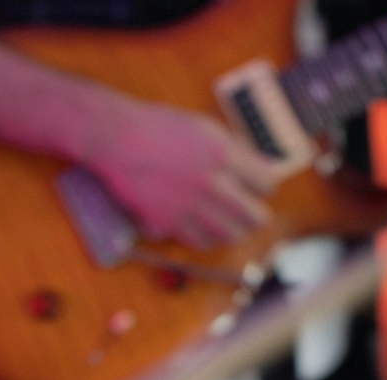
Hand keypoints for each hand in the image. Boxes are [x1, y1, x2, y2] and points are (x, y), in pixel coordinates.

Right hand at [88, 97, 279, 248]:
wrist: (120, 138)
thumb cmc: (161, 128)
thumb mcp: (206, 128)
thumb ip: (236, 150)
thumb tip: (265, 167)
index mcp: (223, 154)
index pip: (266, 183)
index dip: (264, 186)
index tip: (258, 187)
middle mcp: (211, 183)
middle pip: (255, 217)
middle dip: (256, 215)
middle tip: (250, 212)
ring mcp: (190, 206)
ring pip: (231, 236)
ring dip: (233, 230)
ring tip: (229, 223)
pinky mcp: (170, 223)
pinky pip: (201, 243)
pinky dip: (208, 238)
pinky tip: (205, 228)